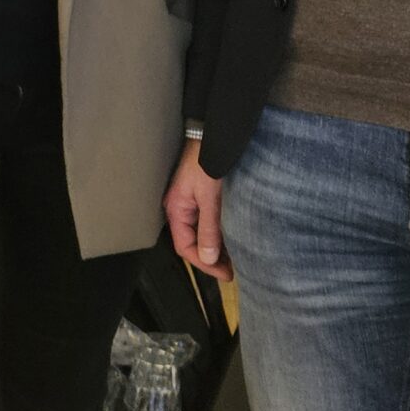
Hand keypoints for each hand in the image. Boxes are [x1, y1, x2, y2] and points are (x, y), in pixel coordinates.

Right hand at [164, 139, 231, 281]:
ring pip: (199, 233)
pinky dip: (216, 234)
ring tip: (233, 258)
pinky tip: (229, 239)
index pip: (185, 247)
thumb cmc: (207, 162)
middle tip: (231, 269)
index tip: (225, 273)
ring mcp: (188, 203)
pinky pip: (204, 223)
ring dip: (214, 247)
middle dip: (210, 259)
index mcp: (176, 210)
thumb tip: (209, 257)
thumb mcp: (209, 198)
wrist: (211, 137)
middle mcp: (179, 208)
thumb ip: (208, 229)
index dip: (204, 264)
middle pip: (191, 242)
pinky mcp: (198, 197)